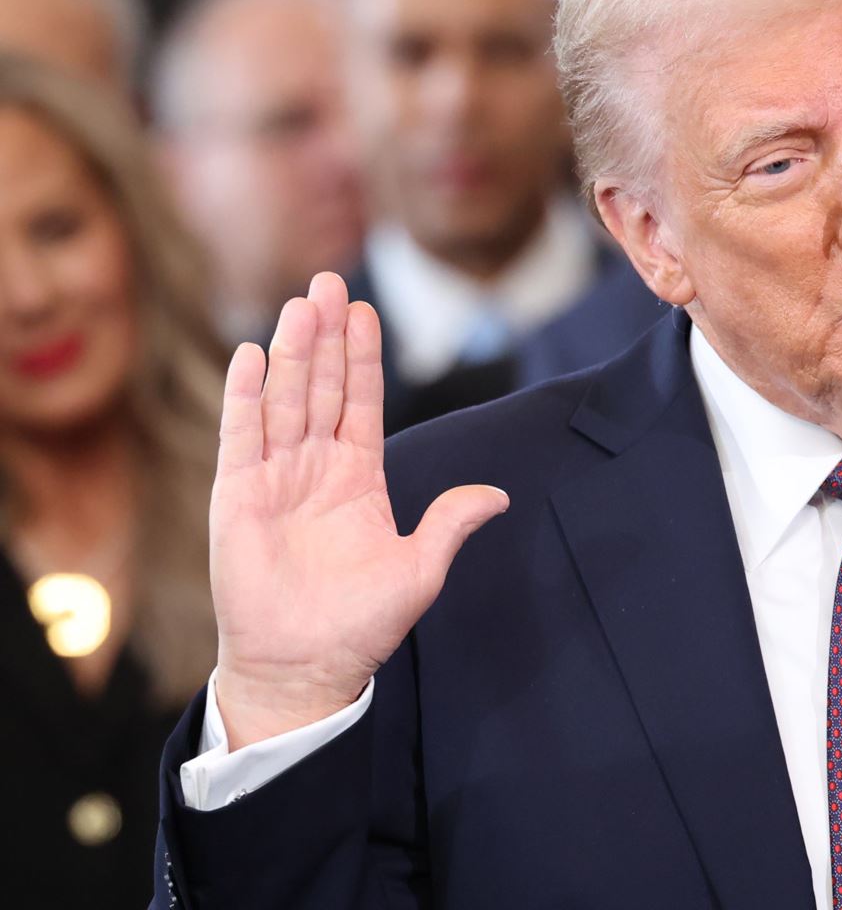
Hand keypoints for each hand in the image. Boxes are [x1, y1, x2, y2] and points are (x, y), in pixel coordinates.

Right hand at [210, 273, 507, 748]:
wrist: (305, 667)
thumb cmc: (361, 624)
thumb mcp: (420, 568)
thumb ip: (450, 522)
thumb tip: (498, 495)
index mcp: (358, 477)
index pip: (362, 401)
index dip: (363, 356)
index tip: (365, 309)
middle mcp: (315, 468)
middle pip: (320, 387)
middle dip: (326, 335)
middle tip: (328, 281)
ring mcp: (274, 479)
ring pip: (284, 400)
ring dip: (291, 352)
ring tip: (300, 303)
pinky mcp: (237, 498)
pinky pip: (242, 438)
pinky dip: (246, 397)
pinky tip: (251, 356)